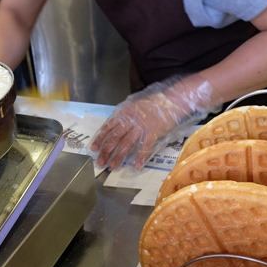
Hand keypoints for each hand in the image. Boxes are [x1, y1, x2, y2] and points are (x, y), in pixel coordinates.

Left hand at [90, 78, 214, 169]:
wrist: (172, 99)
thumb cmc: (154, 102)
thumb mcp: (135, 103)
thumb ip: (125, 114)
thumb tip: (115, 124)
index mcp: (124, 112)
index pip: (108, 127)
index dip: (100, 139)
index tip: (94, 148)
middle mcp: (130, 120)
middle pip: (114, 138)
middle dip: (106, 151)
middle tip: (100, 162)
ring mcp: (142, 126)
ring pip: (126, 144)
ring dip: (119, 157)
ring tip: (113, 166)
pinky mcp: (153, 132)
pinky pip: (145, 147)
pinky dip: (140, 157)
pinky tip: (136, 166)